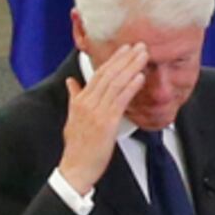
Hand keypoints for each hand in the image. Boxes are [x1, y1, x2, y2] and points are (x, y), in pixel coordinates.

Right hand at [55, 40, 142, 195]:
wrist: (76, 168)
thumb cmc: (77, 148)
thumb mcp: (72, 118)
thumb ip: (74, 97)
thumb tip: (71, 82)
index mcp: (79, 101)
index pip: (97, 74)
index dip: (113, 60)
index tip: (125, 49)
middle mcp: (86, 103)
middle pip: (108, 75)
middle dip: (125, 58)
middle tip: (139, 46)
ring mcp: (96, 113)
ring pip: (115, 84)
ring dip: (131, 68)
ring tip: (143, 56)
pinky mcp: (106, 123)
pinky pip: (120, 100)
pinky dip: (131, 87)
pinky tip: (140, 77)